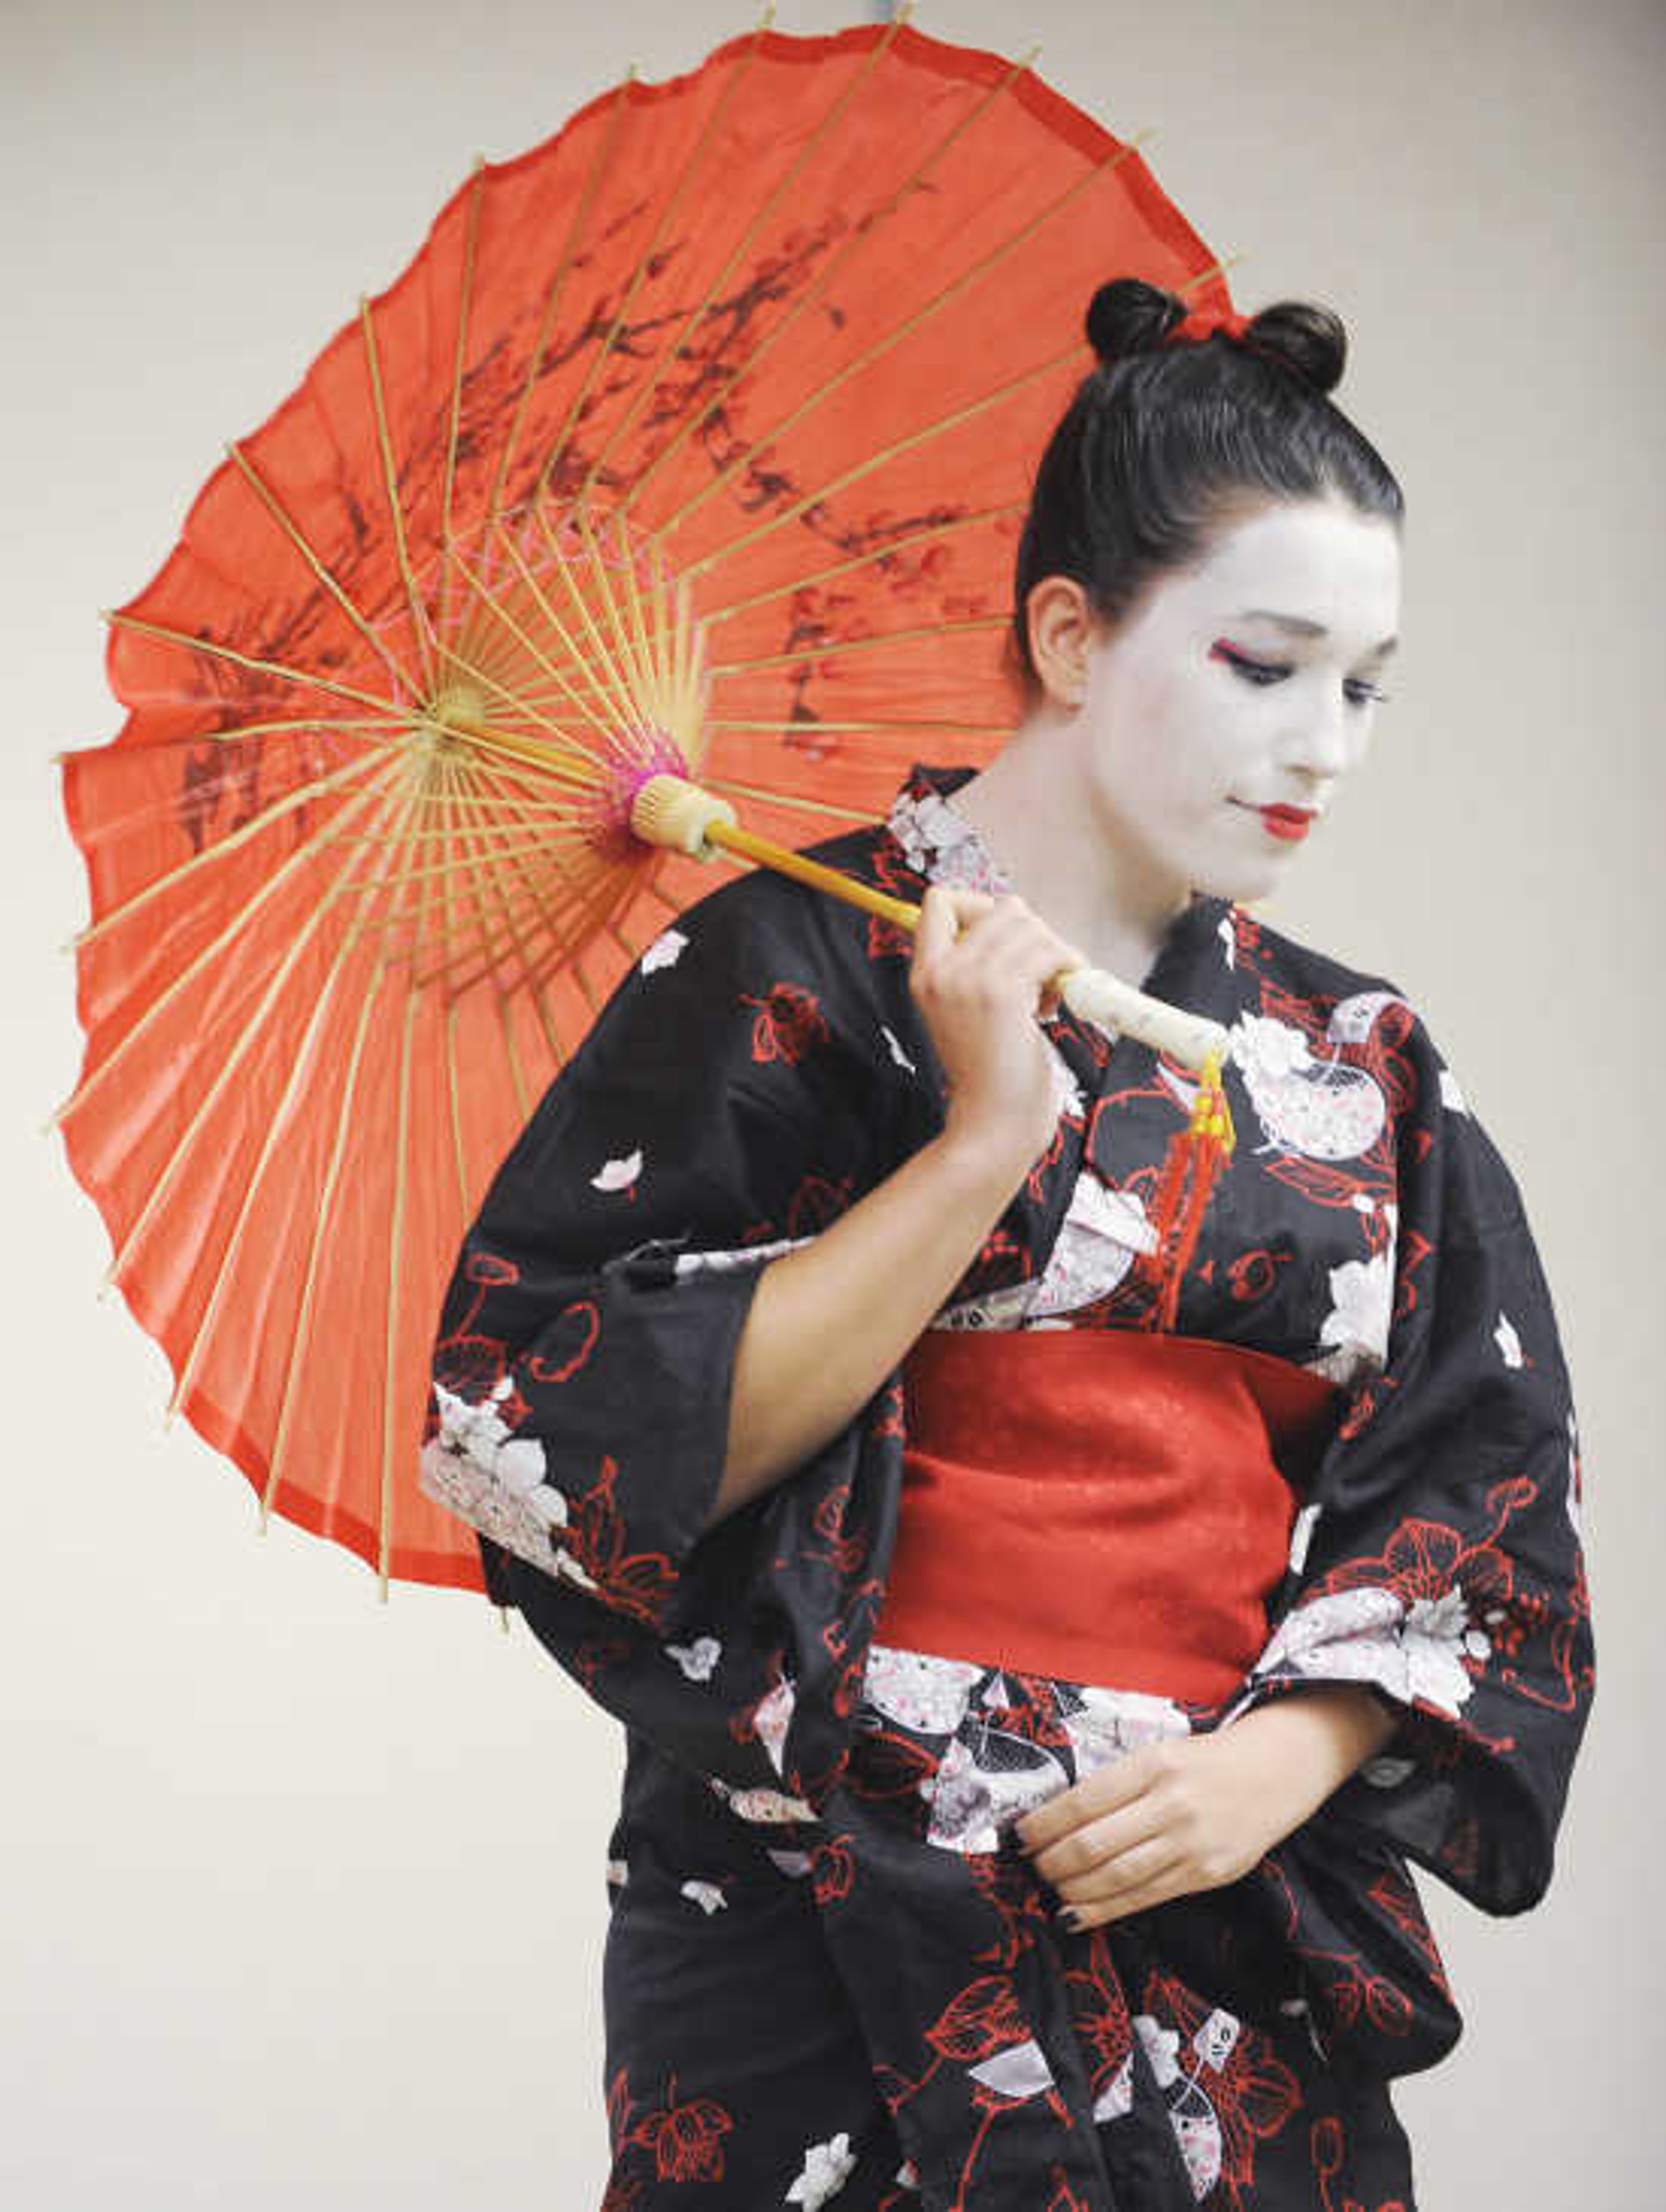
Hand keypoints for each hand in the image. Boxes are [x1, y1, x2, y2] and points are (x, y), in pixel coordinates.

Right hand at [909, 885, 1083, 1168]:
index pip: (939, 900)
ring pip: (1030, 925)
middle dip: (1034, 934)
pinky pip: (1050, 952)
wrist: (993, 1123)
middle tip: (1040, 975)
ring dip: (1054, 954)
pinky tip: (1056, 1004)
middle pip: (1000, 906)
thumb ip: (975, 966)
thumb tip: (1017, 920)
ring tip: (1047, 995)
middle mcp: (941, 971)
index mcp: (924, 973)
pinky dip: (1067, 968)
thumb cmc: (990, 1073)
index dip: (982, 907)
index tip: (1006, 941)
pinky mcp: (1004, 995)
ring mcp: (970, 980)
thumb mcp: (963, 1011)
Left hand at [1014, 1731, 1284, 1930]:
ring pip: (1116, 1876)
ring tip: (1050, 1889)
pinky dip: (1104, 1910)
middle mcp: (1170, 1804)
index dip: (1044, 1824)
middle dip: (1051, 1861)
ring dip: (1072, 1889)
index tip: (1021, 1835)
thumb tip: (1059, 1819)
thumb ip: (1117, 1783)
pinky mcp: (1206, 1874)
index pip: (1082, 1801)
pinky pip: (1144, 1898)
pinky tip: (1077, 1914)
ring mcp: (1190, 1843)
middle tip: (1032, 1865)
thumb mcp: (1159, 1754)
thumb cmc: (1204, 1762)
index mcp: (1152, 1765)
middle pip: (1093, 1844)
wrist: (1275, 1772)